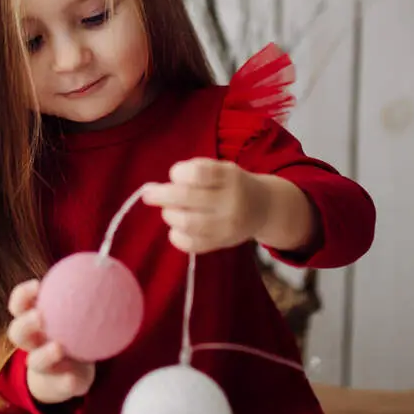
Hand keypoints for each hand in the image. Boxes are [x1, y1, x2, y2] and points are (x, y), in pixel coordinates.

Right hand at [6, 279, 95, 404]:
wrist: (69, 375)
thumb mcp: (74, 315)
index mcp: (33, 322)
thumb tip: (107, 265)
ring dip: (44, 354)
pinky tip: (73, 376)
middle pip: (17, 333)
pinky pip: (60, 384)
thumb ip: (84, 296)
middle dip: (25, 323)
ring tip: (58, 347)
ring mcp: (41, 367)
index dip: (23, 295)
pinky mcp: (56, 386)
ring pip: (34, 361)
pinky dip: (66, 381)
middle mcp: (31, 344)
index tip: (37, 285)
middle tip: (40, 316)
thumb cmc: (72, 334)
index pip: (18, 305)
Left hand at [140, 158, 271, 253]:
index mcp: (230, 177)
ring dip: (169, 215)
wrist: (264, 208)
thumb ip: (192, 173)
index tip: (175, 175)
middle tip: (149, 194)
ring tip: (170, 210)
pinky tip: (176, 228)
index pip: (198, 173)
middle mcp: (231, 202)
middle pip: (187, 198)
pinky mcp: (222, 243)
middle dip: (160, 195)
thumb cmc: (231, 184)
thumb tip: (153, 189)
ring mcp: (227, 226)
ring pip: (187, 223)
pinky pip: (191, 245)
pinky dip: (176, 236)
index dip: (179, 173)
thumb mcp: (221, 169)